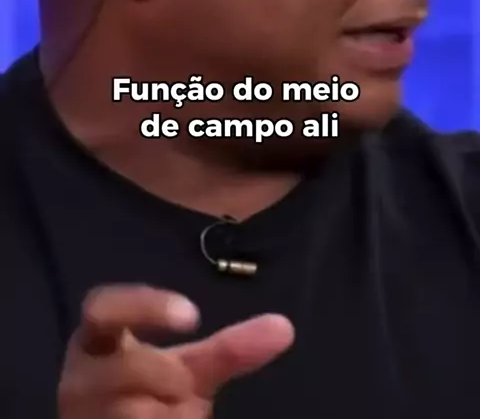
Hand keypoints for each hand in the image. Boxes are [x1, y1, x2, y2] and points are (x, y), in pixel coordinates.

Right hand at [58, 284, 294, 417]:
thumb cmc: (150, 393)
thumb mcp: (188, 369)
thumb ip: (228, 348)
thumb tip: (285, 327)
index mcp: (97, 340)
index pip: (103, 308)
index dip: (145, 308)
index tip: (193, 317)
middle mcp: (79, 377)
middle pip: (124, 368)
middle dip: (166, 376)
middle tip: (185, 384)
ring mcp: (81, 417)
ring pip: (131, 416)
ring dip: (168, 417)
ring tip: (174, 415)